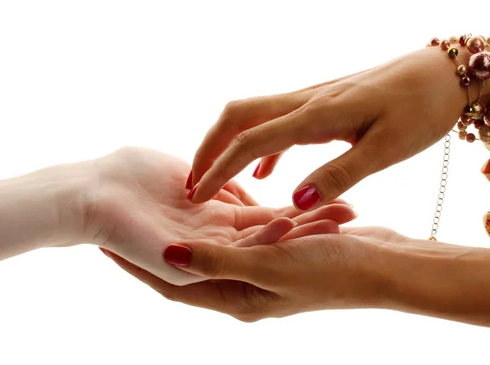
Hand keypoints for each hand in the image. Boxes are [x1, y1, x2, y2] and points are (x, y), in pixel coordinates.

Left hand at [76, 147, 355, 284]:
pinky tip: (215, 191)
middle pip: (189, 263)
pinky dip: (230, 212)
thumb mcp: (272, 265)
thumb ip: (219, 261)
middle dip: (158, 242)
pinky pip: (246, 229)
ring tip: (162, 200)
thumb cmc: (334, 271)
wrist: (386, 266)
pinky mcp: (282, 248)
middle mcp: (246, 285)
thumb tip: (167, 259)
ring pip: (217, 242)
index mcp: (237, 297)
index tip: (103, 244)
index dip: (137, 267)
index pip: (173, 285)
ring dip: (192, 224)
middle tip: (125, 218)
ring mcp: (264, 267)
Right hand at [188, 47, 489, 209]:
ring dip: (229, 146)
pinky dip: (261, 148)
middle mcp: (306, 102)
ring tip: (217, 179)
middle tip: (194, 183)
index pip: (250, 141)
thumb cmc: (422, 110)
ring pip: (254, 117)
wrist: (444, 74)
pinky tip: (265, 173)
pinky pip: (279, 123)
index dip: (219, 169)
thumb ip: (340, 173)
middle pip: (238, 117)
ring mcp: (313, 100)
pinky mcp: (324, 105)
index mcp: (317, 115)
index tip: (197, 196)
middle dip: (209, 149)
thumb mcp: (387, 148)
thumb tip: (295, 200)